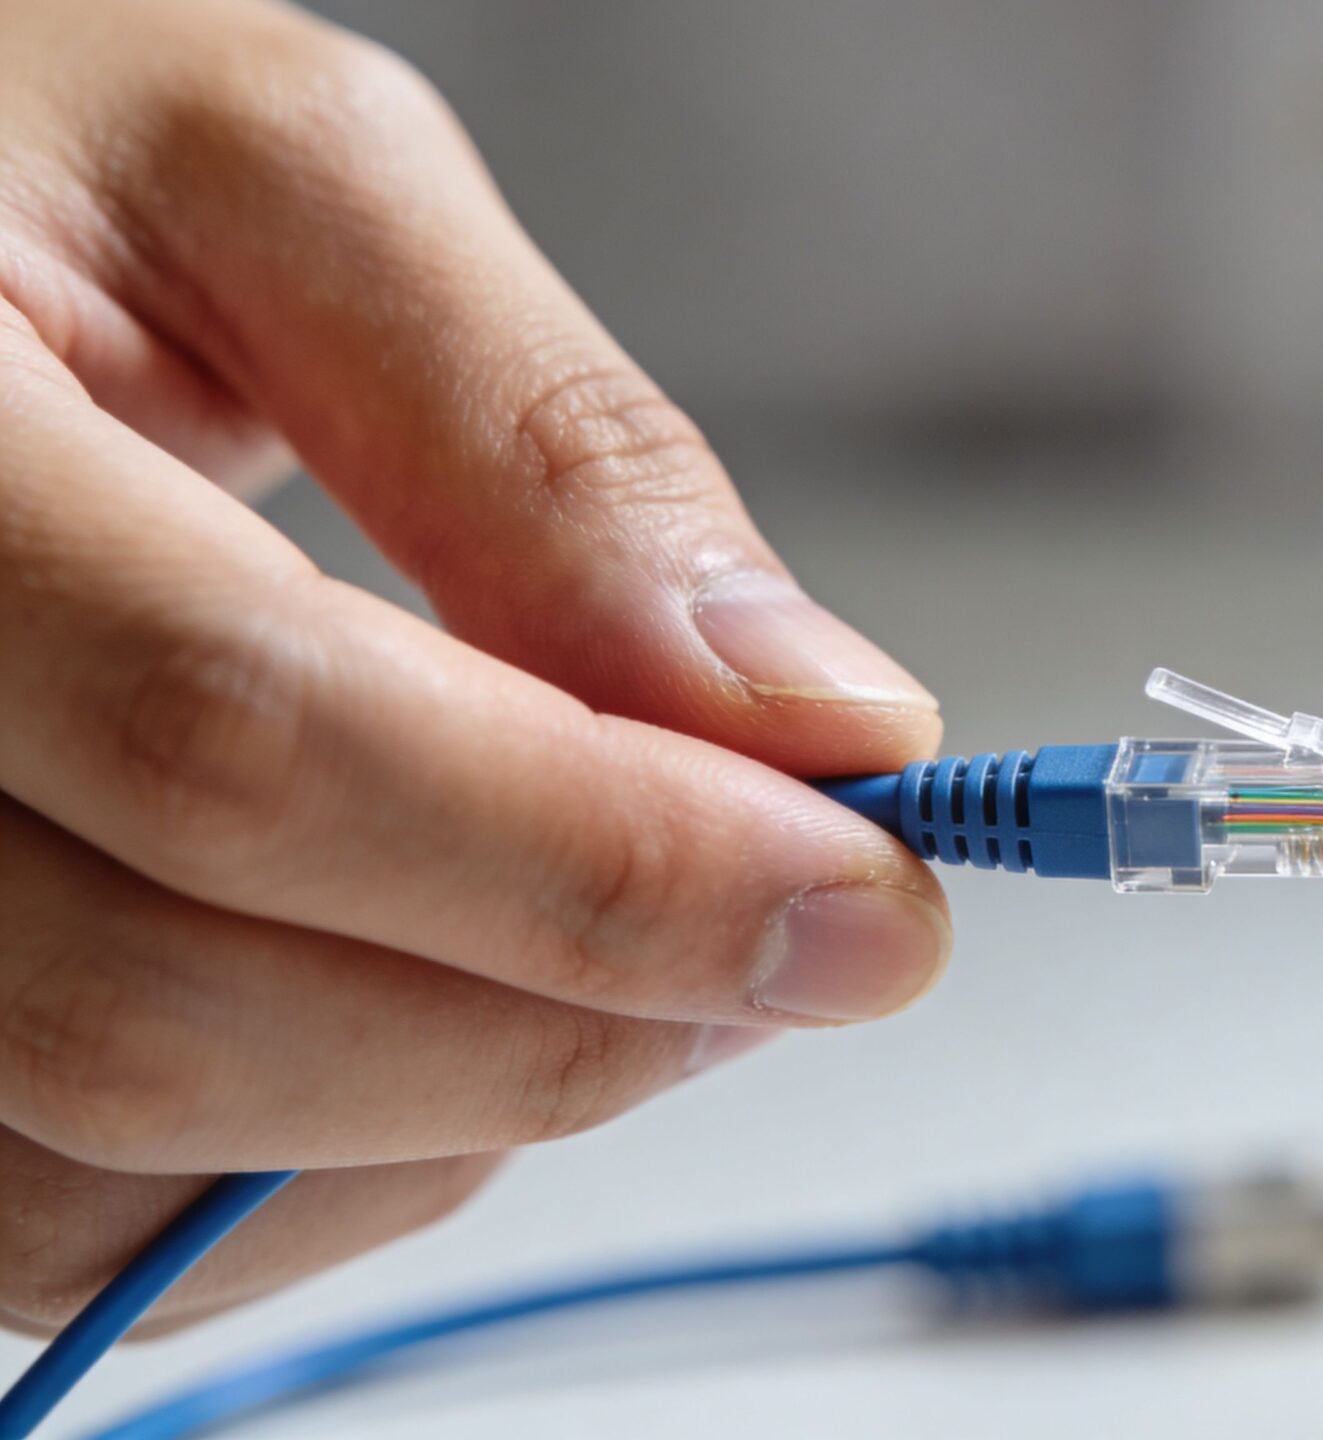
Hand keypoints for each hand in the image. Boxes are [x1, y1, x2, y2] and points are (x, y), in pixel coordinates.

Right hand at [0, 0, 946, 1334]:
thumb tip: (814, 719)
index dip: (600, 858)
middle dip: (569, 1010)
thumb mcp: (286, 187)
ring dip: (463, 1103)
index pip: (244, 738)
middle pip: (170, 1009)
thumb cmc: (17, 151)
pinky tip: (445, 994)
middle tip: (800, 934)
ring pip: (118, 1167)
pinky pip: (73, 1221)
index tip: (867, 890)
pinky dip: (333, 1159)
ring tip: (631, 930)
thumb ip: (553, 449)